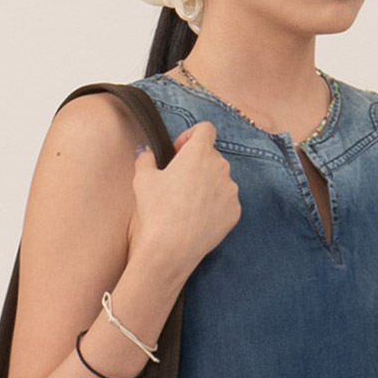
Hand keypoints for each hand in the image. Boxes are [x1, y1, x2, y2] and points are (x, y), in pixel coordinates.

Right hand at [126, 120, 240, 275]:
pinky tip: (197, 217)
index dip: (191, 136)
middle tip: (178, 181)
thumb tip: (145, 151)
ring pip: (220, 179)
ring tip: (187, 203)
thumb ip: (146, 158)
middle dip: (196, 163)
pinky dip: (214, 204)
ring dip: (206, 184)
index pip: (205, 128)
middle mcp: (221, 167)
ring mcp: (231, 190)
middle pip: (212, 155)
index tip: (178, 152)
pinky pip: (226, 201)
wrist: (173, 248)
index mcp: (200, 152)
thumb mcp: (143, 179)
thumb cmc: (157, 210)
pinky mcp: (235, 212)